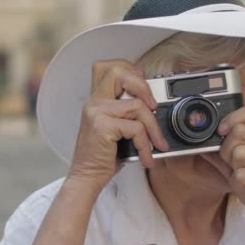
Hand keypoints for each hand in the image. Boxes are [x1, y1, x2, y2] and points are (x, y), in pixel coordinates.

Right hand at [67, 60, 168, 191]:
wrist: (86, 178)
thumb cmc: (103, 157)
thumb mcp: (116, 129)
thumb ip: (126, 112)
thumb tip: (153, 104)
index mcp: (96, 100)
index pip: (107, 67)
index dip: (129, 69)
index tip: (143, 88)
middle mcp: (94, 102)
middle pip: (119, 72)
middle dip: (143, 86)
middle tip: (153, 106)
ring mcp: (96, 112)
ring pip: (137, 106)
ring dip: (153, 128)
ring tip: (157, 144)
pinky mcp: (102, 126)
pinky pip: (136, 128)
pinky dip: (146, 144)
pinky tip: (146, 157)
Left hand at [202, 105, 244, 233]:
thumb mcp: (236, 173)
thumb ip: (221, 158)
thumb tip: (203, 145)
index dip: (232, 120)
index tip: (220, 131)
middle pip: (237, 134)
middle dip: (228, 153)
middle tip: (238, 170)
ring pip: (238, 154)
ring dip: (236, 172)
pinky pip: (241, 175)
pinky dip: (241, 186)